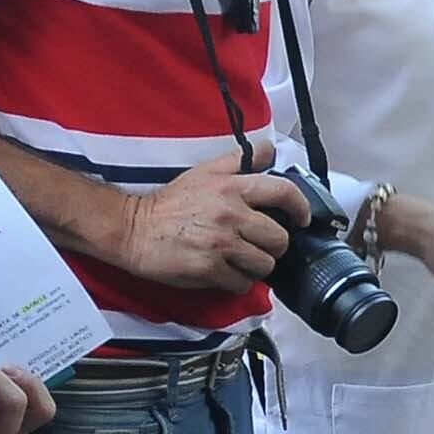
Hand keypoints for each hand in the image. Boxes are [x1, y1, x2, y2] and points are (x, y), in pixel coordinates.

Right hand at [117, 150, 311, 290]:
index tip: (301, 219)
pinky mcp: (209, 268)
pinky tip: (224, 273)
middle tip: (259, 246)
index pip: (283, 193)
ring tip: (239, 261)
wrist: (132, 229)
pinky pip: (241, 283)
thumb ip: (239, 161)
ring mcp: (220, 243)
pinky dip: (236, 282)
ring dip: (255, 267)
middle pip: (279, 239)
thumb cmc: (169, 204)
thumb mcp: (204, 173)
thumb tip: (269, 150)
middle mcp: (230, 214)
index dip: (300, 208)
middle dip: (273, 246)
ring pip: (264, 265)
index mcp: (232, 188)